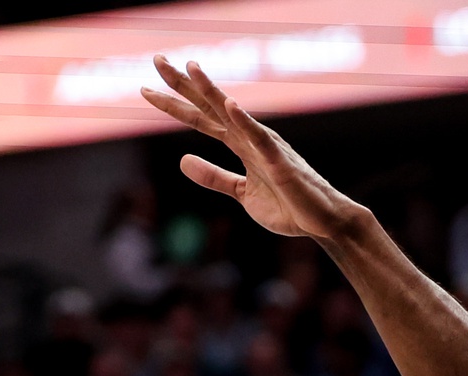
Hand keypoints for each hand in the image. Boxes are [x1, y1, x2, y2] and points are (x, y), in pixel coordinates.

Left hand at [142, 57, 369, 241]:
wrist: (322, 222)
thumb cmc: (288, 206)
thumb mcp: (241, 193)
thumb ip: (214, 177)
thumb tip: (182, 160)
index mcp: (239, 144)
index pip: (201, 118)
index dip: (174, 104)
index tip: (146, 89)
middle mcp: (249, 137)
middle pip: (210, 106)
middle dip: (183, 84)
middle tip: (156, 60)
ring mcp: (265, 146)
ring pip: (231, 114)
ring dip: (212, 90)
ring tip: (191, 67)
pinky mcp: (280, 162)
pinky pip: (260, 139)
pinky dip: (244, 121)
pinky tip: (229, 105)